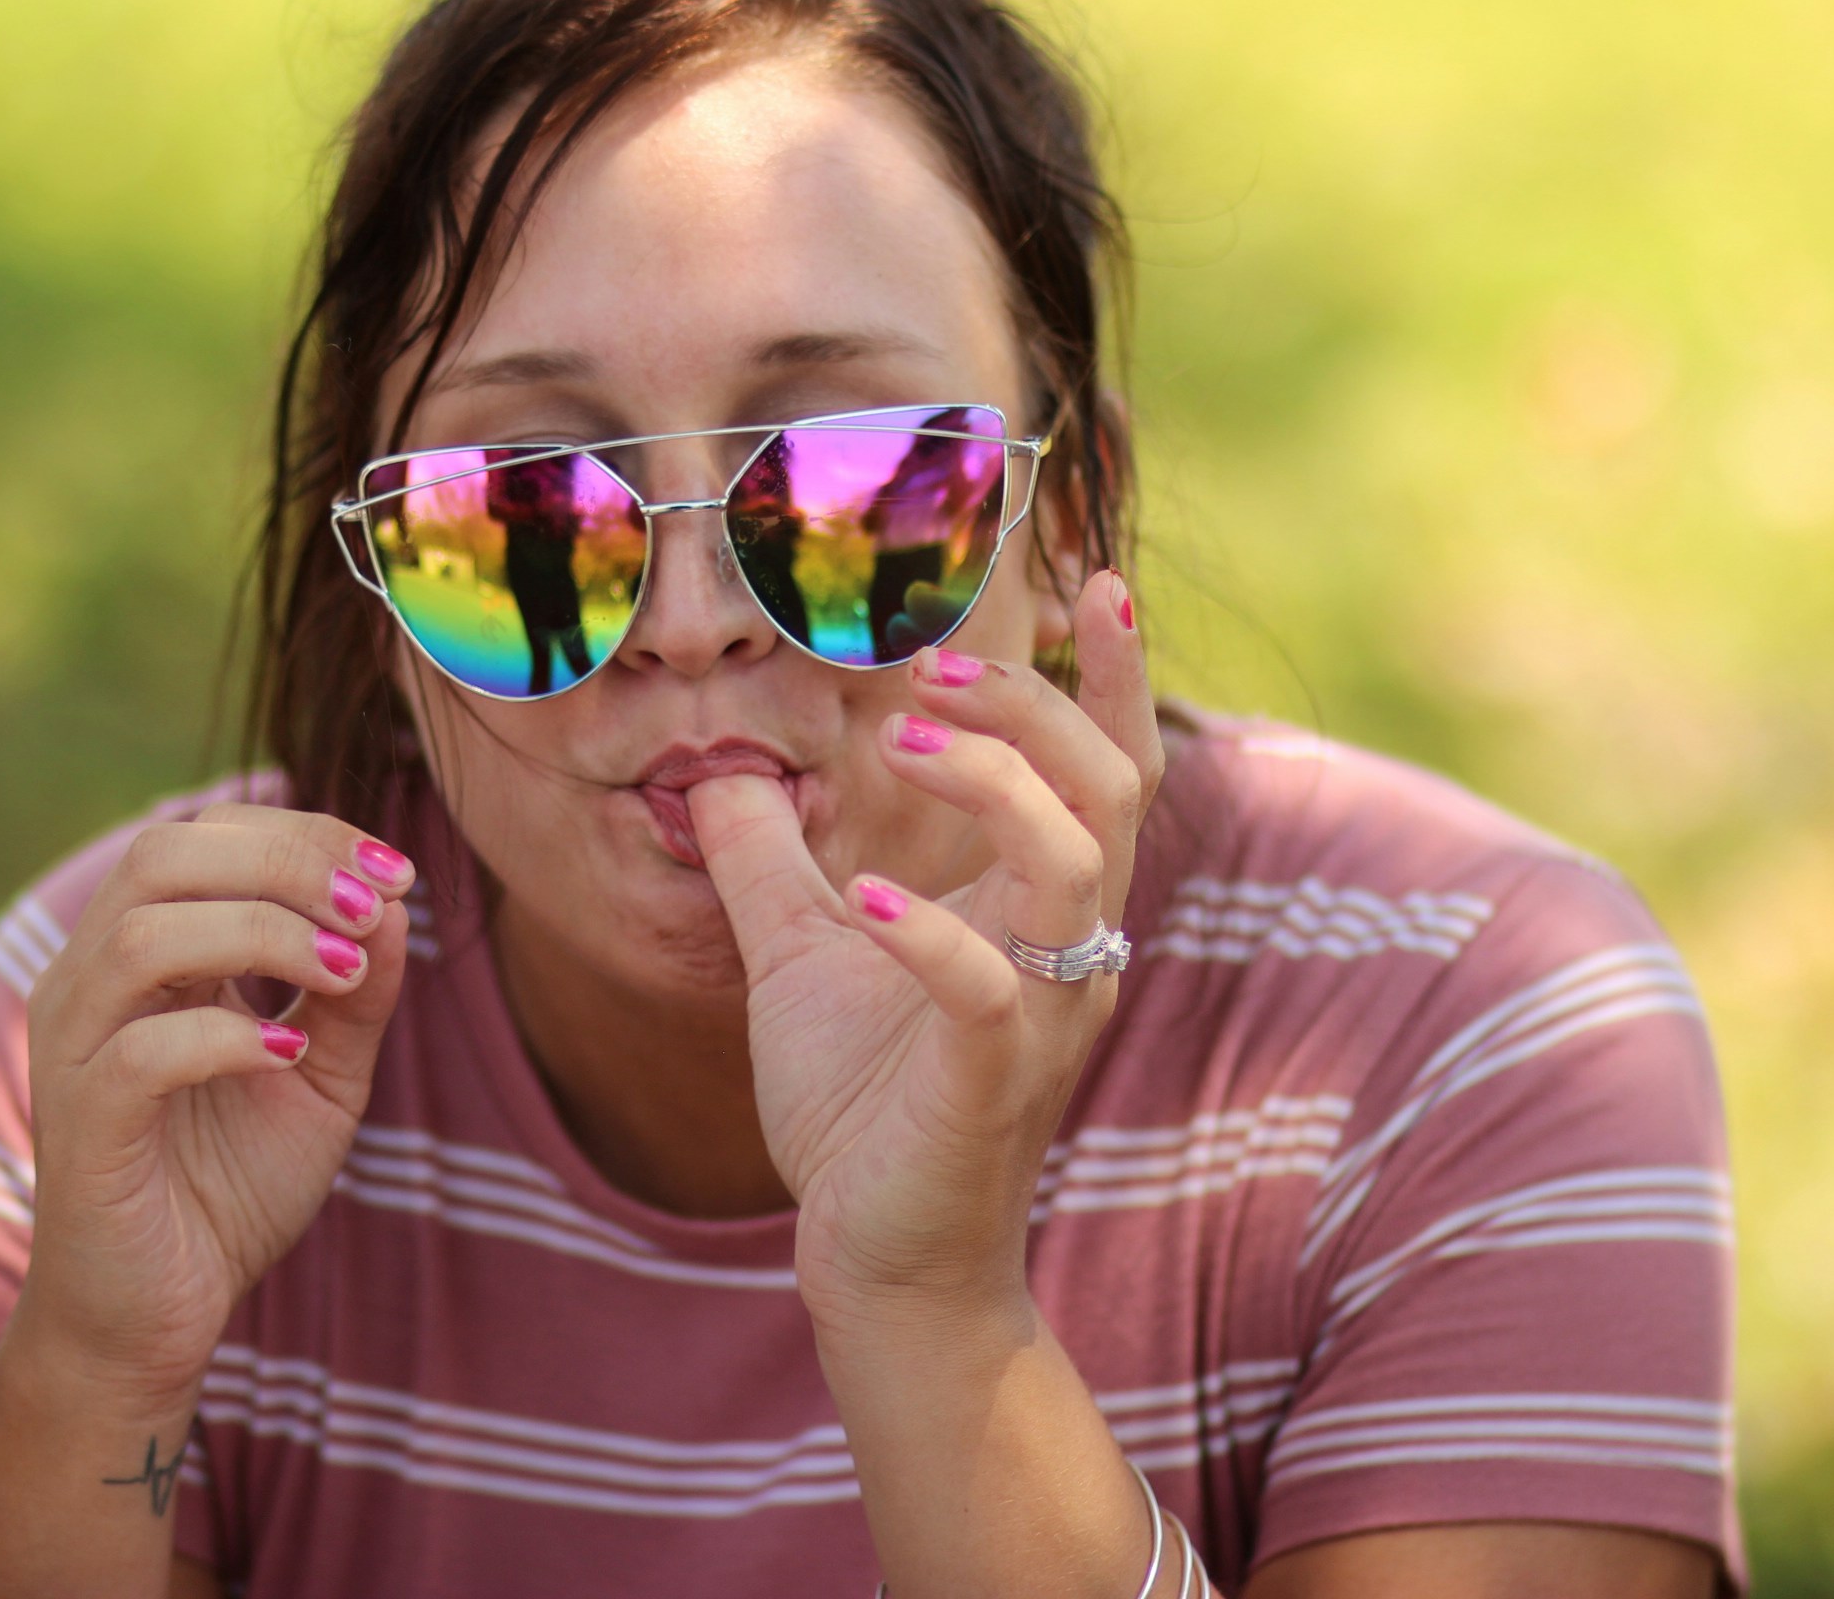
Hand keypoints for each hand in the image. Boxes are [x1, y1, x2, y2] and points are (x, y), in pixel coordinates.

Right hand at [13, 807, 415, 1407]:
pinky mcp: (80, 1124)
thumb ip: (357, 991)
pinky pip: (139, 1052)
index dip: (304, 835)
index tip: (398, 871)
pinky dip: (227, 1039)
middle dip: (284, 862)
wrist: (157, 1320)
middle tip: (372, 903)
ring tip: (345, 972)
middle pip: (162, 855)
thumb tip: (396, 898)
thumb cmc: (230, 1190)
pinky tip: (290, 1054)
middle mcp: (88, 981)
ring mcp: (72, 1049)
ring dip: (262, 933)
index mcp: (139, 953)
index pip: (205, 837)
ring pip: (142, 936)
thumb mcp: (323, 1077)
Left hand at [686, 571, 1161, 1326]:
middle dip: (1037, 706)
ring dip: (996, 790)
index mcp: (1036, 907)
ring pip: (1073, 868)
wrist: (880, 1255)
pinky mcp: (992, 1082)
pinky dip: (923, 934)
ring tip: (906, 740)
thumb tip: (719, 771)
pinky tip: (855, 897)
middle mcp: (1067, 949)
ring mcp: (1043, 1015)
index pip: (1106, 771)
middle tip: (937, 663)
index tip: (1100, 578)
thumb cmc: (862, 1103)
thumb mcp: (802, 951)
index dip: (1114, 677)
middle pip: (1105, 788)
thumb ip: (770, 859)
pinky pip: (987, 991)